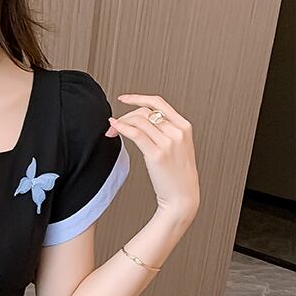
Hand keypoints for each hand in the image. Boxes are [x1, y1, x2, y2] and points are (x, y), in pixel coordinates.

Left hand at [106, 93, 199, 221]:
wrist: (182, 197)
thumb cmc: (177, 176)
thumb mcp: (177, 148)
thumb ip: (165, 132)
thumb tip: (140, 121)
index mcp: (184, 126)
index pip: (159, 103)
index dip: (139, 98)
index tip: (124, 99)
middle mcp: (177, 132)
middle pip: (146, 112)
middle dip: (126, 115)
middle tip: (113, 124)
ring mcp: (168, 143)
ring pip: (139, 121)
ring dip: (121, 123)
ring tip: (111, 131)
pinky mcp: (157, 154)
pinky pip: (136, 133)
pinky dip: (122, 128)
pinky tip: (114, 128)